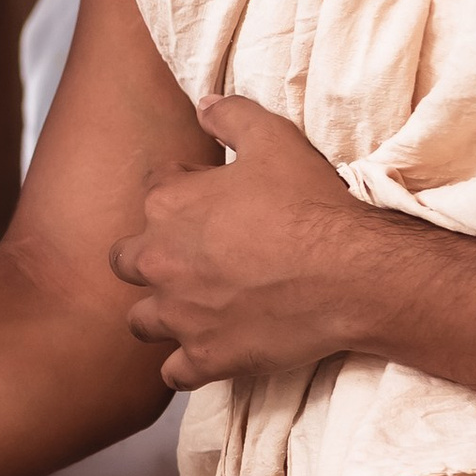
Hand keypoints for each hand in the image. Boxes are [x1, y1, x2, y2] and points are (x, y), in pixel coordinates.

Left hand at [110, 97, 389, 389]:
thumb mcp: (273, 138)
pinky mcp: (207, 357)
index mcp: (168, 205)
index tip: (210, 201)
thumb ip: (231, 115)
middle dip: (149, 258)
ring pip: (141, 320)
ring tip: (192, 309)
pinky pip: (174, 373)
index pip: (153, 192)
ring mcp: (180, 314)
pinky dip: (185, 366)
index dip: (182, 193)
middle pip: (126, 260)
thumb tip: (204, 102)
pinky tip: (207, 354)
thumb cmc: (311, 204)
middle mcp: (161, 261)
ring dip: (160, 313)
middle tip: (190, 258)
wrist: (350, 272)